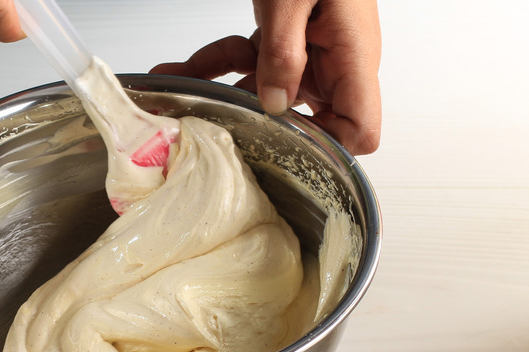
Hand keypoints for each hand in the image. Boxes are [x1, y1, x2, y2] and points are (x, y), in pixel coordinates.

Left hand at [151, 0, 381, 154]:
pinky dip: (217, 62)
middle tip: (219, 122)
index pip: (361, 130)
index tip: (286, 147)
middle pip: (307, 117)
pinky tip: (181, 66)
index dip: (330, 149)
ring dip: (223, 89)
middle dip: (259, 121)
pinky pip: (251, 64)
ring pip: (267, 91)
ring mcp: (310, 54)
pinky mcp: (286, 43)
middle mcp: (335, 63)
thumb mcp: (291, 1)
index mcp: (352, 58)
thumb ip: (282, 55)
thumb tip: (274, 104)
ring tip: (179, 87)